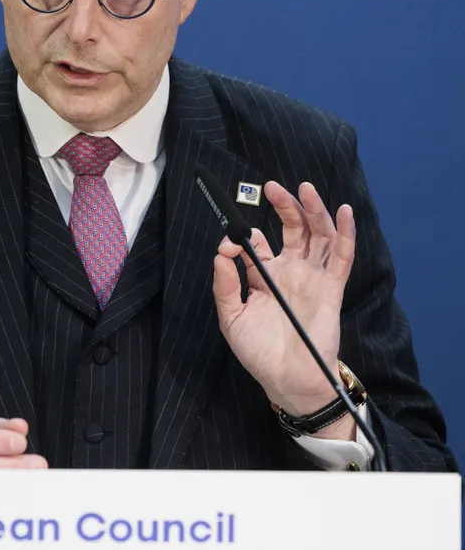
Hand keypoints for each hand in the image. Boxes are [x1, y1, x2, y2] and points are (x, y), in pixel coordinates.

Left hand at [212, 181, 355, 438]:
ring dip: (314, 210)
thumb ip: (225, 283)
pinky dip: (345, 233)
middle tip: (272, 186)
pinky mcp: (331, 288)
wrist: (286, 380)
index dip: (245, 235)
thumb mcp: (231, 316)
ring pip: (317, 235)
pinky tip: (343, 212)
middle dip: (284, 206)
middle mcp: (290, 272)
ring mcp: (312, 278)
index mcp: (265, 277)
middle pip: (292, 230)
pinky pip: (342, 257)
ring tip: (305, 188)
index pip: (258, 244)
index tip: (232, 230)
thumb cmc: (259, 351)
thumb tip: (222, 251)